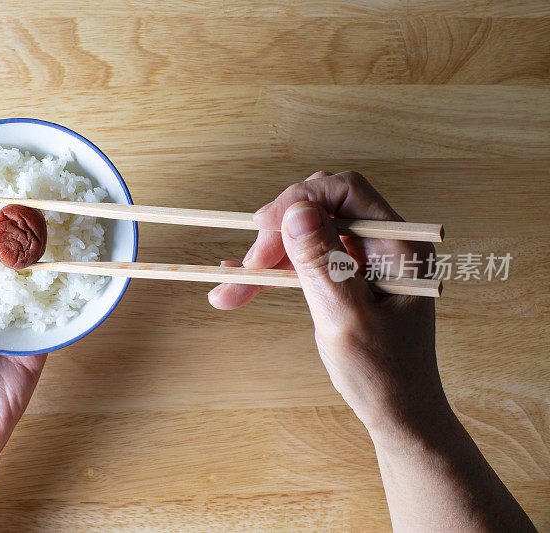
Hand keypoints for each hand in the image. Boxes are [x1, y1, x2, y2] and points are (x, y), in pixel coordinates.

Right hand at [208, 172, 535, 531]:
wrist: (397, 413)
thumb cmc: (383, 372)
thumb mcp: (345, 316)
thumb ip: (321, 261)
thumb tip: (295, 209)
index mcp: (399, 244)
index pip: (346, 190)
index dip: (300, 200)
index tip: (263, 228)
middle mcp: (383, 244)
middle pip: (320, 210)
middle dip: (278, 233)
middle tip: (249, 266)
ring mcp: (364, 260)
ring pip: (306, 237)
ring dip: (268, 259)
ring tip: (230, 288)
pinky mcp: (346, 277)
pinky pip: (305, 261)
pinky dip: (275, 274)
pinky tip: (240, 285)